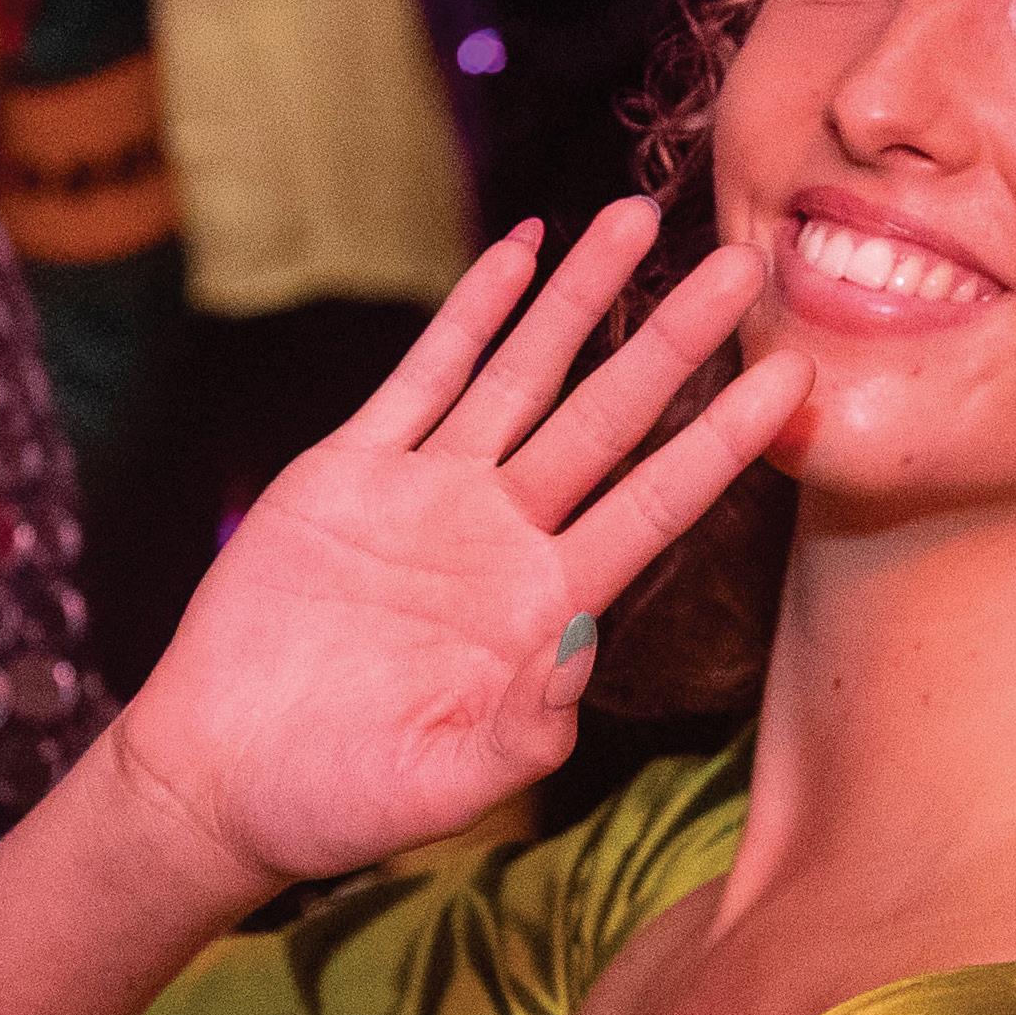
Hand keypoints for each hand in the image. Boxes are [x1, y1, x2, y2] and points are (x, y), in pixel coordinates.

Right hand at [114, 200, 809, 892]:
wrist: (221, 778)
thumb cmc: (338, 799)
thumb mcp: (442, 786)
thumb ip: (518, 736)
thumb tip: (579, 664)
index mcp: (543, 612)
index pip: (656, 505)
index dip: (725, 440)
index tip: (794, 378)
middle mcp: (501, 538)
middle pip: (608, 416)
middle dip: (677, 338)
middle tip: (747, 259)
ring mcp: (428, 496)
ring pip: (523, 374)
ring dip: (579, 296)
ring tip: (638, 216)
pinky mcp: (348, 472)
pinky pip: (421, 377)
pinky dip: (470, 312)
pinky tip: (518, 250)